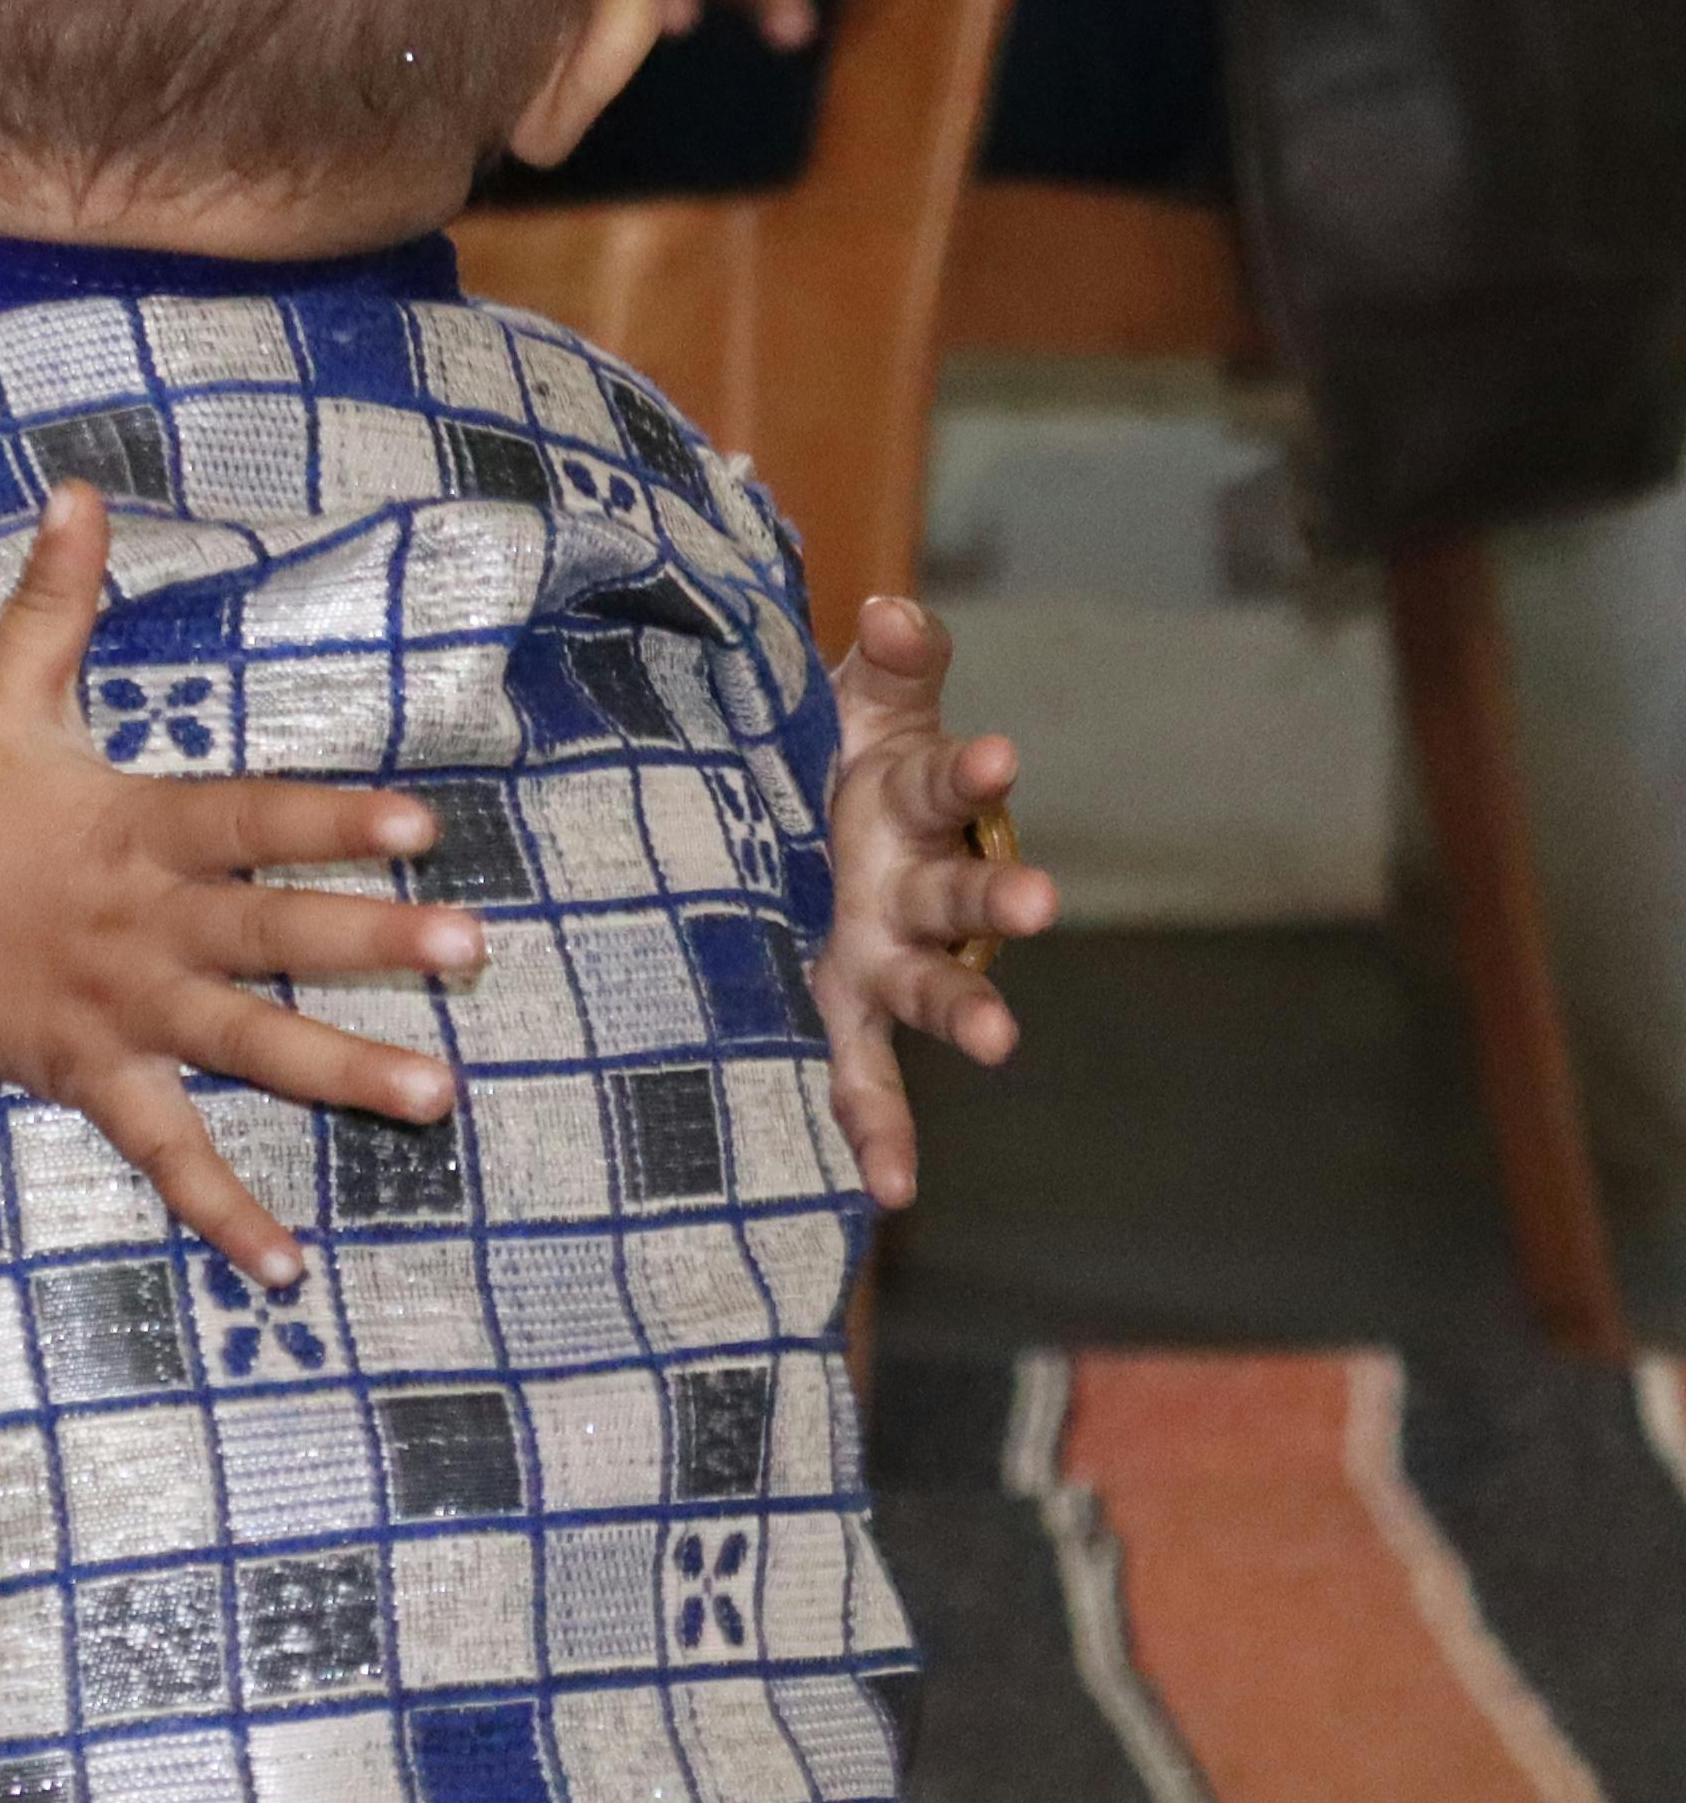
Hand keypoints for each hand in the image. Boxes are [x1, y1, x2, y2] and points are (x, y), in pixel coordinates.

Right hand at [0, 485, 481, 1289]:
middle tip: (472, 951)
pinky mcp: (81, 1075)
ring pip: (241, 1044)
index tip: (424, 829)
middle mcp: (135, 923)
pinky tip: (290, 1271)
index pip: (249, 819)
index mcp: (129, 827)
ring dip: (341, 1073)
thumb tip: (80, 488)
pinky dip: (221, 1214)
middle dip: (370, 943)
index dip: (332, 823)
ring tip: (439, 1096)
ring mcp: (113, 1008)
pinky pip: (161, 1153)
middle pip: (267, 933)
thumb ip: (53, 600)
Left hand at [813, 593, 1048, 1210]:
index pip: (950, 778)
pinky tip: (888, 1192)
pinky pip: (862, 1082)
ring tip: (999, 1043)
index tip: (1001, 755)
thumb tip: (894, 610)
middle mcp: (910, 886)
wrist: (764, 820)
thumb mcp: (845, 701)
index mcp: (908, 802)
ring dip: (967, 1012)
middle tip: (1038, 901)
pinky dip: (879, 1134)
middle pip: (964, 894)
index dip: (974, 767)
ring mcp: (880, 956)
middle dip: (1000, 898)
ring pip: (934, 989)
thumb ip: (886, 662)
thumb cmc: (817, 755)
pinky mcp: (836, 1012)